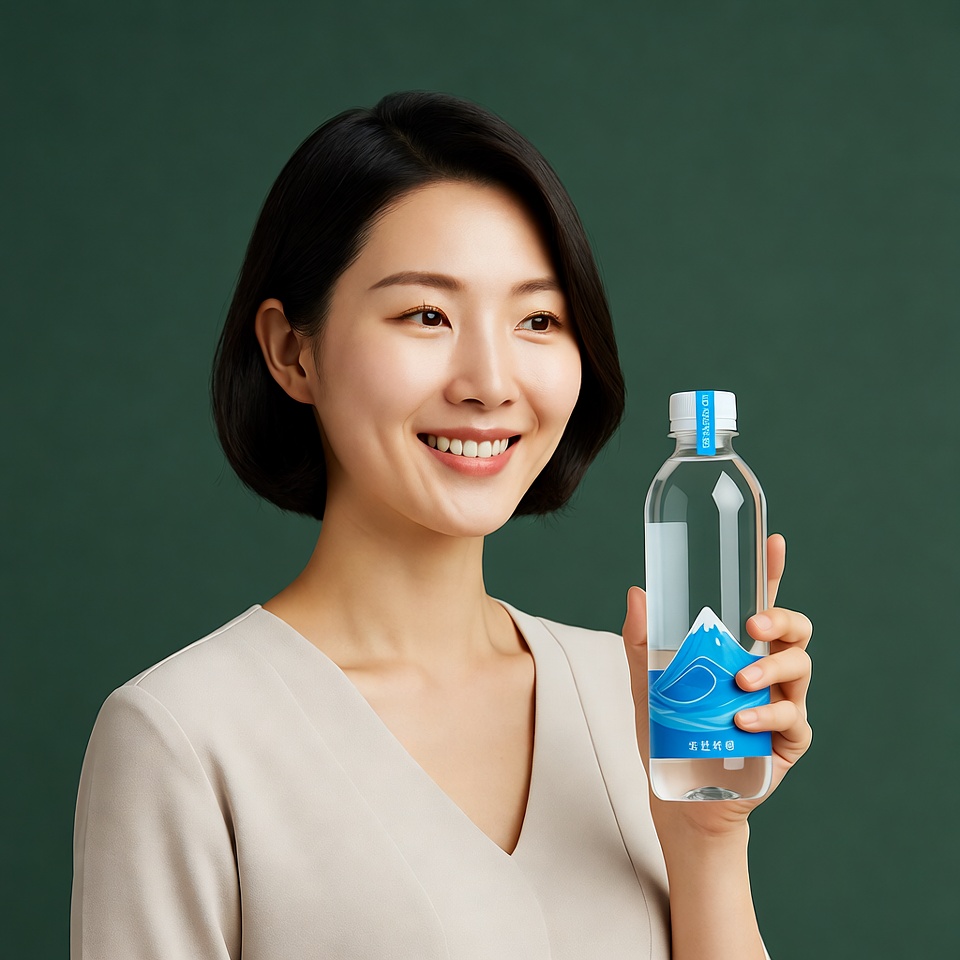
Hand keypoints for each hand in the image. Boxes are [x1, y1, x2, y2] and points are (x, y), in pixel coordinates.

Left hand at [623, 533, 812, 839]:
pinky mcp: (788, 740)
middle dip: (781, 619)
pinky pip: (792, 719)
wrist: (681, 794)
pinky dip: (768, 717)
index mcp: (738, 649)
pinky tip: (742, 722)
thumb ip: (642, 642)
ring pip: (799, 669)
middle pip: (795, 630)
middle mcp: (766, 671)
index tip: (772, 542)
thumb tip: (637, 593)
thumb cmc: (670, 733)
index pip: (760, 604)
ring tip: (740, 682)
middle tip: (753, 625)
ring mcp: (782, 704)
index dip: (769, 572)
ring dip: (771, 670)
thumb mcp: (649, 683)